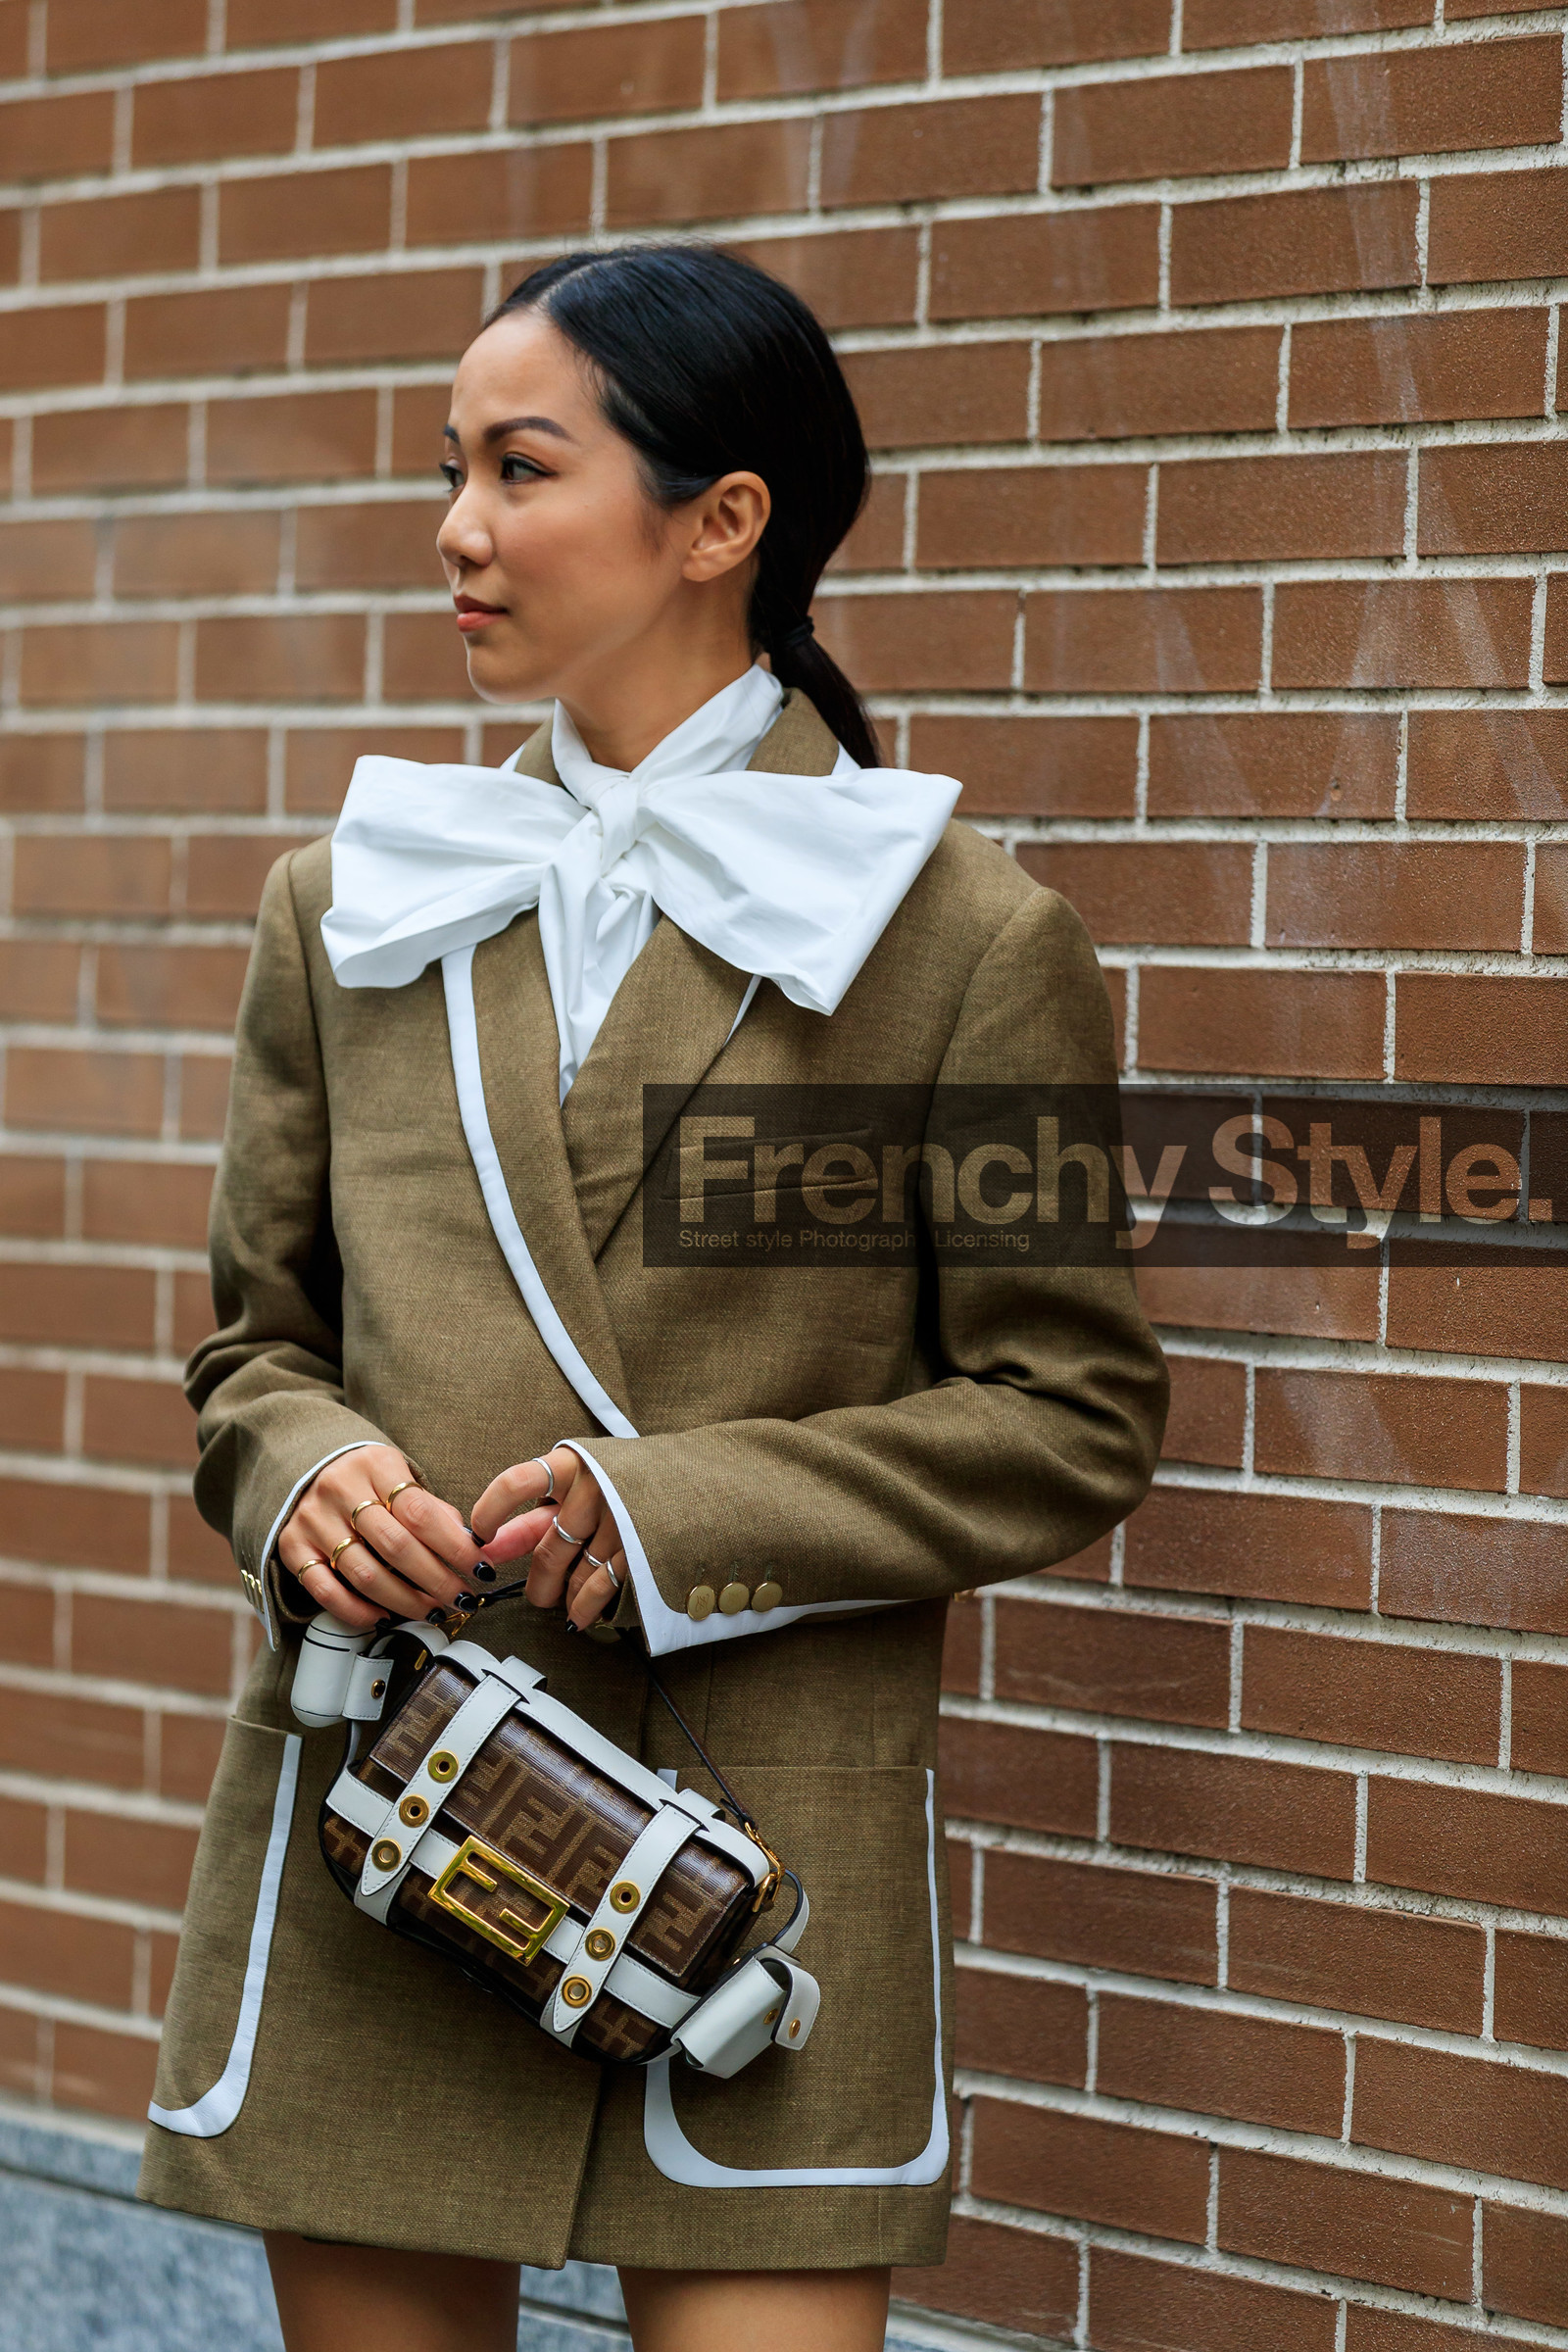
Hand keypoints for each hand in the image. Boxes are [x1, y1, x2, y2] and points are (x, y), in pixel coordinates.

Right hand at [277, 1446, 479, 1630]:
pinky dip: (357, 1611)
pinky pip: (325, 1591)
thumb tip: (468, 1545)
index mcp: (375, 1465)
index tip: (479, 1569)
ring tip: (432, 1610)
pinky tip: (383, 1617)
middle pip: (396, 1546)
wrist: (306, 1465)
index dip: (454, 1547)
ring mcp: (313, 1520)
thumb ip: (431, 1508)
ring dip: (405, 1601)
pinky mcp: (292, 1547)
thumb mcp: (399, 1477)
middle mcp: (340, 1490)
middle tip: (460, 1598)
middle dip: (436, 1580)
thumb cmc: (365, 1479)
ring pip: (364, 1574)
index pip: (420, 1512)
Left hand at [471, 1450, 625, 1630]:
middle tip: (536, 1593)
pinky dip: (584, 1606)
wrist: (690, 1479)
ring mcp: (621, 1518)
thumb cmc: (619, 1483)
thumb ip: (533, 1516)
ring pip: (575, 1573)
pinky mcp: (641, 1545)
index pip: (517, 1483)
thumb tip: (489, 1544)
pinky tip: (578, 1615)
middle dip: (537, 1582)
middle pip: (548, 1549)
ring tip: (562, 1602)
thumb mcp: (575, 1490)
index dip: (491, 1511)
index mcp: (571, 1464)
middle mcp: (595, 1488)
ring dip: (562, 1595)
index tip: (480, 1535)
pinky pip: (602, 1585)